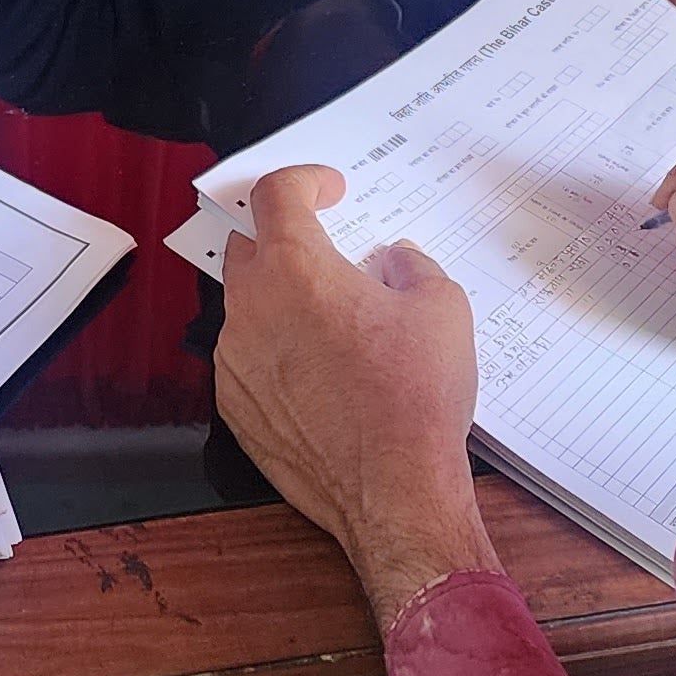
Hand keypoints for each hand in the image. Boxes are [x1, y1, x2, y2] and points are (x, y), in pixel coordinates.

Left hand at [213, 164, 498, 624]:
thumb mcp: (442, 309)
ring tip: (332, 321)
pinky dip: (274, 348)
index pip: (276, 194)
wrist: (394, 494)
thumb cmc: (416, 399)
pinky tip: (318, 370)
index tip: (330, 189)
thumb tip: (394, 260)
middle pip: (249, 245)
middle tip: (328, 251)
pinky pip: (246, 357)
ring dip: (281, 298)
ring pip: (247, 305)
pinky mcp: (234, 405)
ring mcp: (234, 359)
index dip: (305, 180)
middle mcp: (252, 308)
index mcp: (296, 270)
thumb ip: (412, 266)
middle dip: (284, 238)